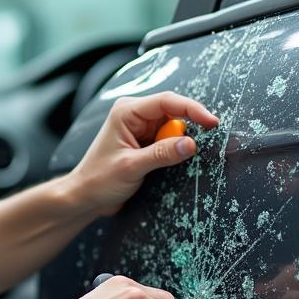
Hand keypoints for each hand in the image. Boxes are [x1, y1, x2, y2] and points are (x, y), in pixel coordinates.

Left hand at [67, 92, 218, 214]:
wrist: (85, 196)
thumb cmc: (99, 180)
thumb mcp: (131, 167)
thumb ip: (161, 154)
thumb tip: (190, 144)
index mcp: (127, 112)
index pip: (167, 101)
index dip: (192, 109)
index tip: (212, 123)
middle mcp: (135, 115)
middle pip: (174, 112)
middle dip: (189, 128)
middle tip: (200, 147)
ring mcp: (141, 128)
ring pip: (174, 127)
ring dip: (180, 141)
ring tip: (175, 159)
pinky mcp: (146, 142)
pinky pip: (169, 139)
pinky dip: (175, 148)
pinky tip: (175, 159)